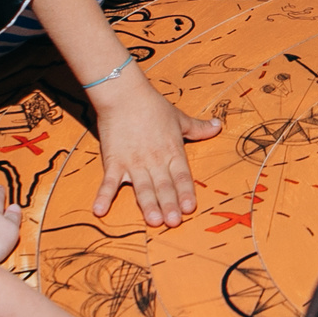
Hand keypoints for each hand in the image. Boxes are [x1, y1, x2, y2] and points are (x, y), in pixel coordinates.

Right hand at [90, 69, 221, 226]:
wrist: (124, 94)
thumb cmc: (153, 105)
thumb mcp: (179, 118)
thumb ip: (198, 128)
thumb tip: (218, 126)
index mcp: (172, 151)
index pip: (182, 176)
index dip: (186, 193)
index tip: (190, 208)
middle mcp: (155, 160)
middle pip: (164, 186)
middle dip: (169, 205)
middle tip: (173, 222)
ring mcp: (134, 162)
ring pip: (143, 188)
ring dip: (147, 205)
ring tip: (152, 221)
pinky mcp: (114, 161)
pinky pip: (109, 181)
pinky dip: (104, 196)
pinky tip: (99, 210)